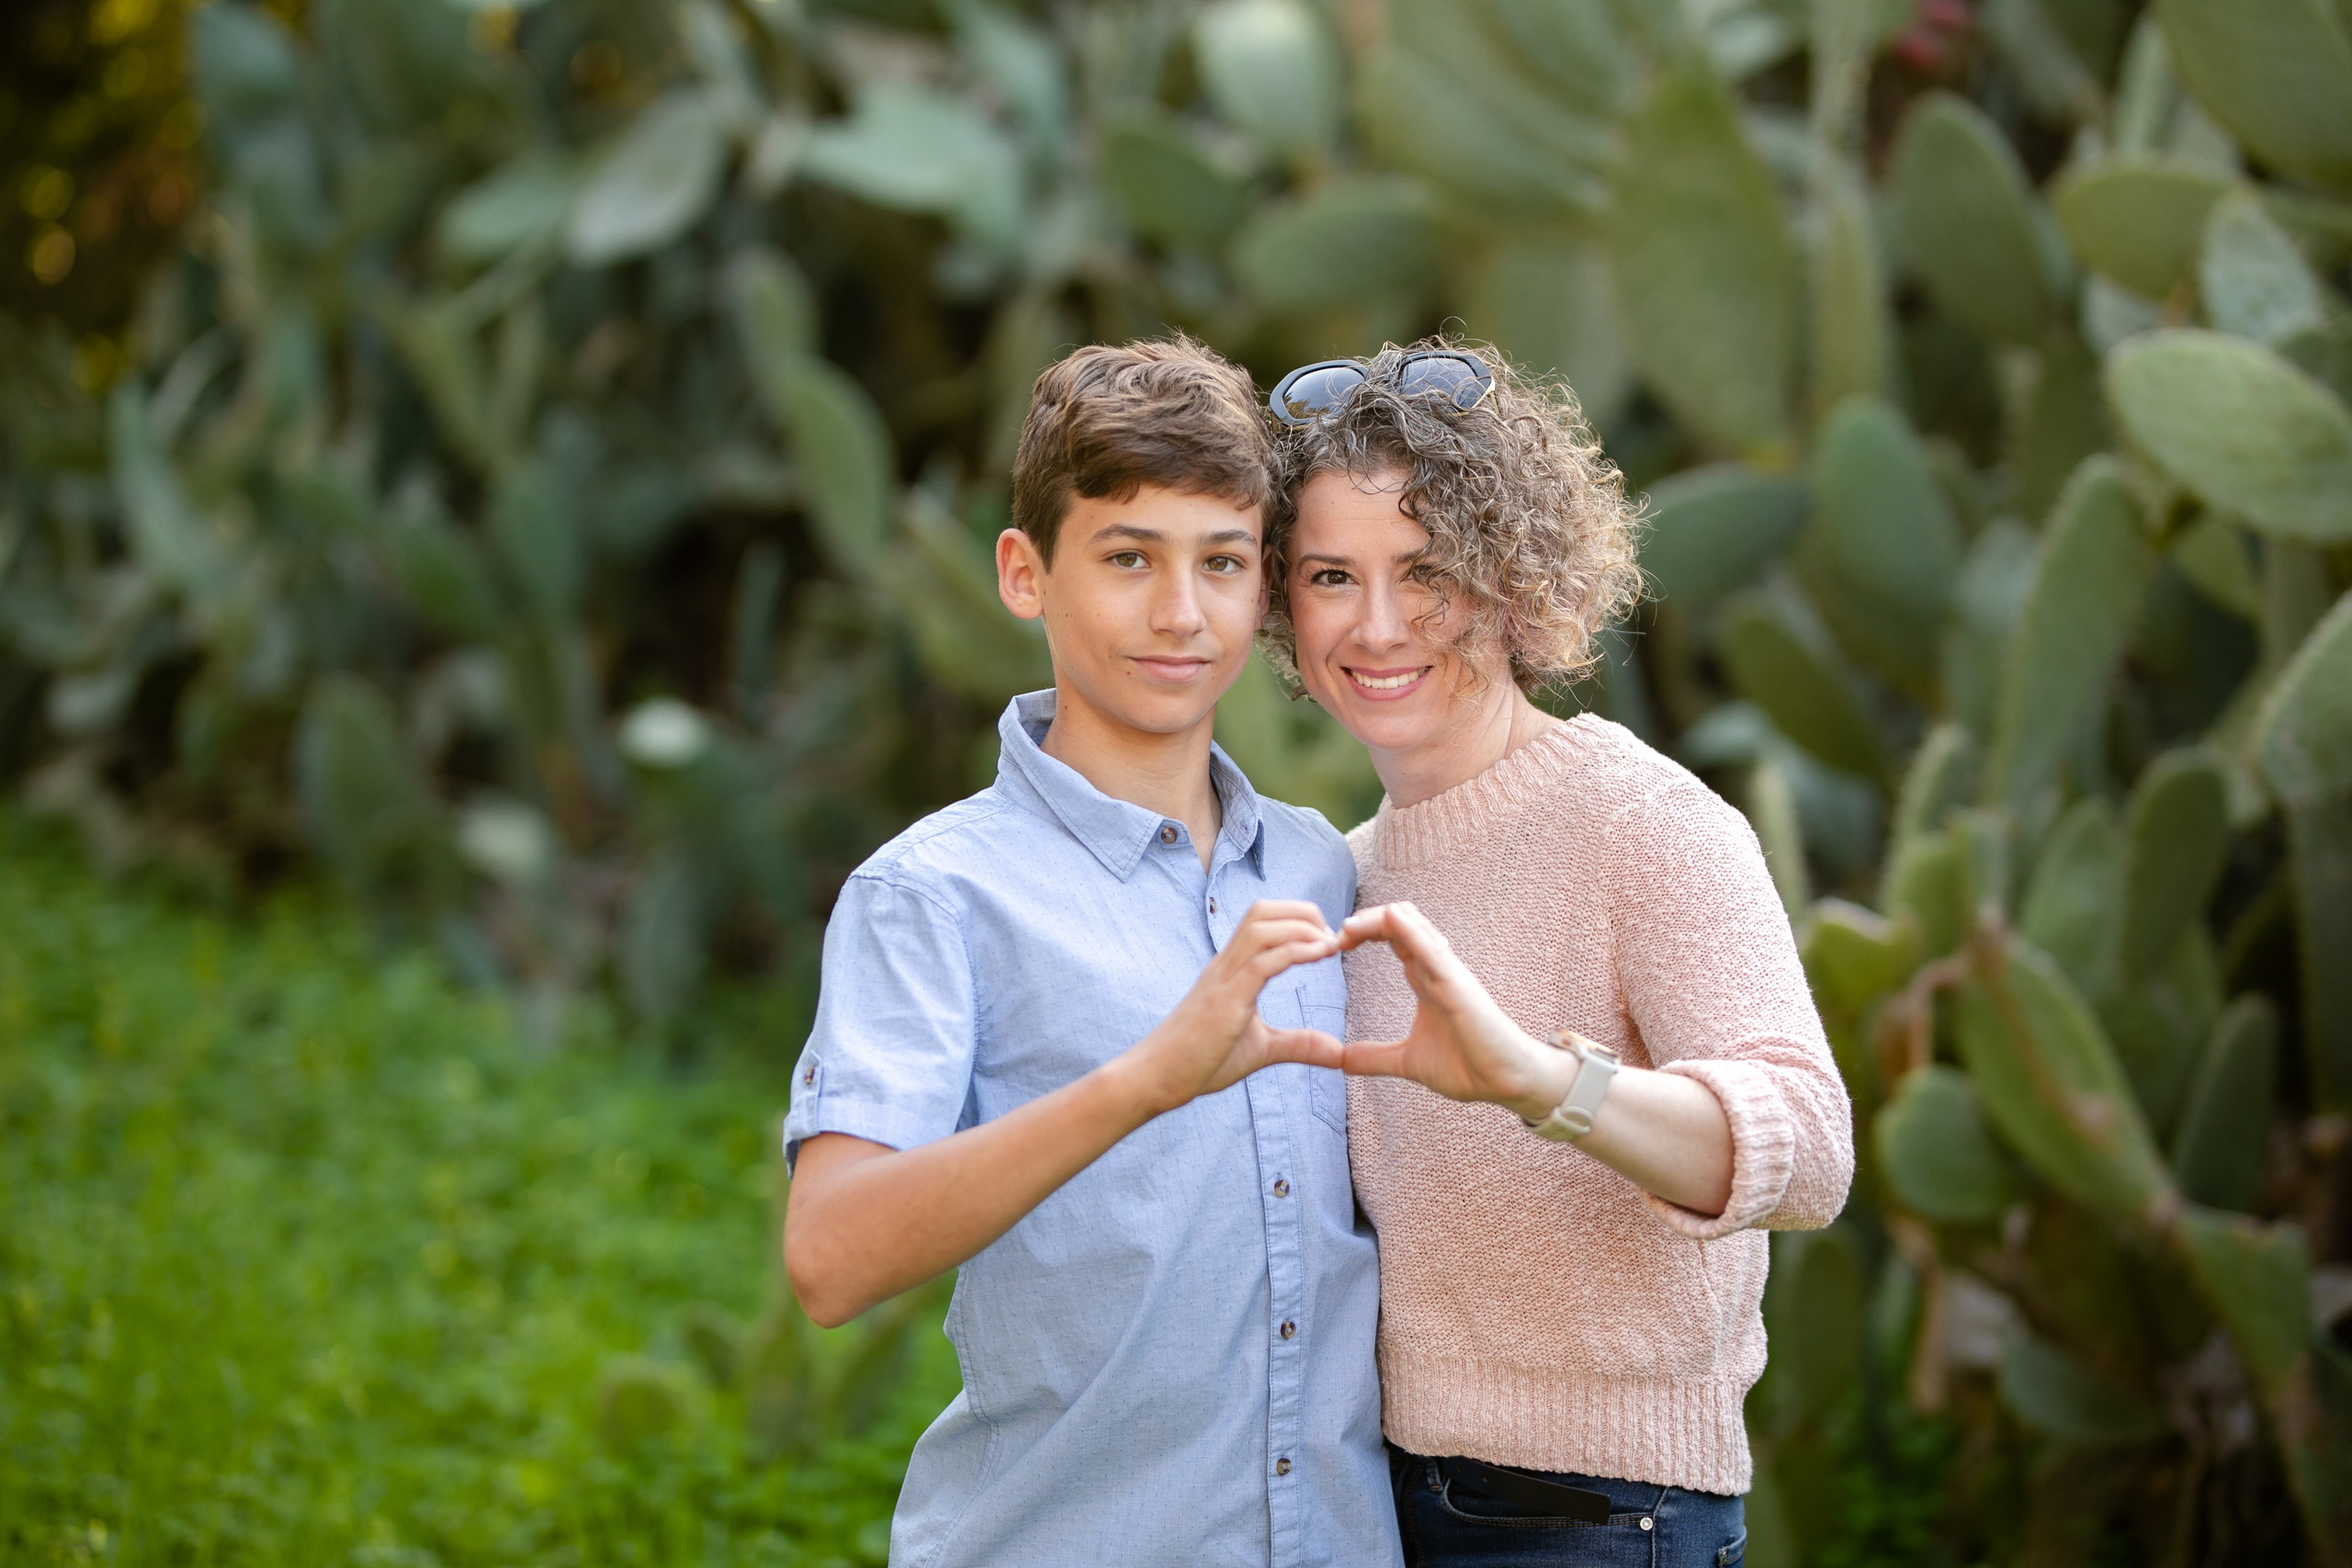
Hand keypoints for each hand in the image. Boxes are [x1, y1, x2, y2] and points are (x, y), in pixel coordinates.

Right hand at [1114, 900, 1344, 1115]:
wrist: (1156, 1078)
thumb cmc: (1200, 1061)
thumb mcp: (1261, 1050)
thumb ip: (1297, 1044)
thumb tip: (1337, 1052)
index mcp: (1230, 969)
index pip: (1262, 920)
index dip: (1298, 919)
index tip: (1328, 941)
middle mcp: (1225, 965)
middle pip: (1262, 911)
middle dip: (1303, 912)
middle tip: (1332, 937)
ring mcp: (1223, 980)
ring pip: (1261, 928)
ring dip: (1301, 928)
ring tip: (1329, 944)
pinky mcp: (1225, 1001)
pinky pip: (1261, 964)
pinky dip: (1294, 952)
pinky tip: (1319, 955)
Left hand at [1336, 902, 1569, 1120]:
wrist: (1506, 1083)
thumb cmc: (1468, 1066)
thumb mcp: (1407, 1061)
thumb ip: (1374, 1057)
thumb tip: (1341, 1061)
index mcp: (1424, 979)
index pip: (1392, 937)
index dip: (1362, 932)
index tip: (1334, 945)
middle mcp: (1435, 968)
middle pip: (1399, 920)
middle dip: (1365, 920)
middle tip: (1336, 935)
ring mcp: (1448, 973)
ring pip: (1414, 925)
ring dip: (1379, 919)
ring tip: (1348, 928)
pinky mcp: (1459, 985)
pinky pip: (1434, 949)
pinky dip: (1411, 931)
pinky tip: (1390, 919)